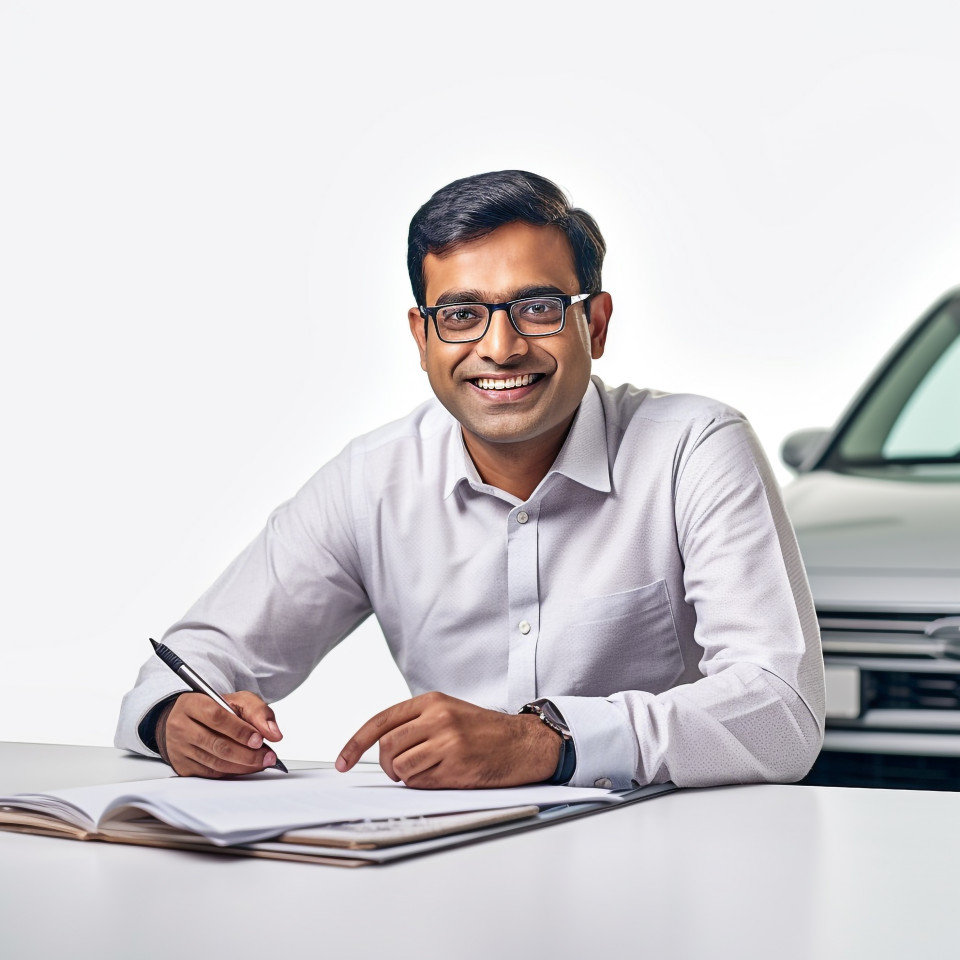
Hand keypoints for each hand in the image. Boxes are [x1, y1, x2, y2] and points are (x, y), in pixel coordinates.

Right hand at [156, 691, 283, 777]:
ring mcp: (178, 748)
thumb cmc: (214, 708)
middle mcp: (180, 726)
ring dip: (243, 766)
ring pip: (214, 762)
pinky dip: (232, 773)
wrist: (189, 719)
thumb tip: (274, 733)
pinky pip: (210, 774)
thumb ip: (258, 711)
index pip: (217, 718)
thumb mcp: (237, 700)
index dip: (240, 731)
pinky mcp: (181, 766)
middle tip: (268, 756)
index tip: (260, 740)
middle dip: (247, 754)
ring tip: (262, 762)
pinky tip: (246, 768)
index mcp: (192, 703)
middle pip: (217, 744)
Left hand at [335, 691, 560, 788]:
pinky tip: (442, 777)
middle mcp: (438, 718)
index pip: (380, 721)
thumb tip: (380, 748)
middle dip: (386, 765)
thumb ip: (417, 723)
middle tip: (398, 772)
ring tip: (425, 773)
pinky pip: (421, 783)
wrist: (524, 743)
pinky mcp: (457, 766)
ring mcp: (448, 742)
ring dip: (405, 777)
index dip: (355, 744)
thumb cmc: (484, 731)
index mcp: (431, 701)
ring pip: (402, 767)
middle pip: (387, 746)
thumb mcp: (449, 712)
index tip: (342, 762)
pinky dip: (423, 785)